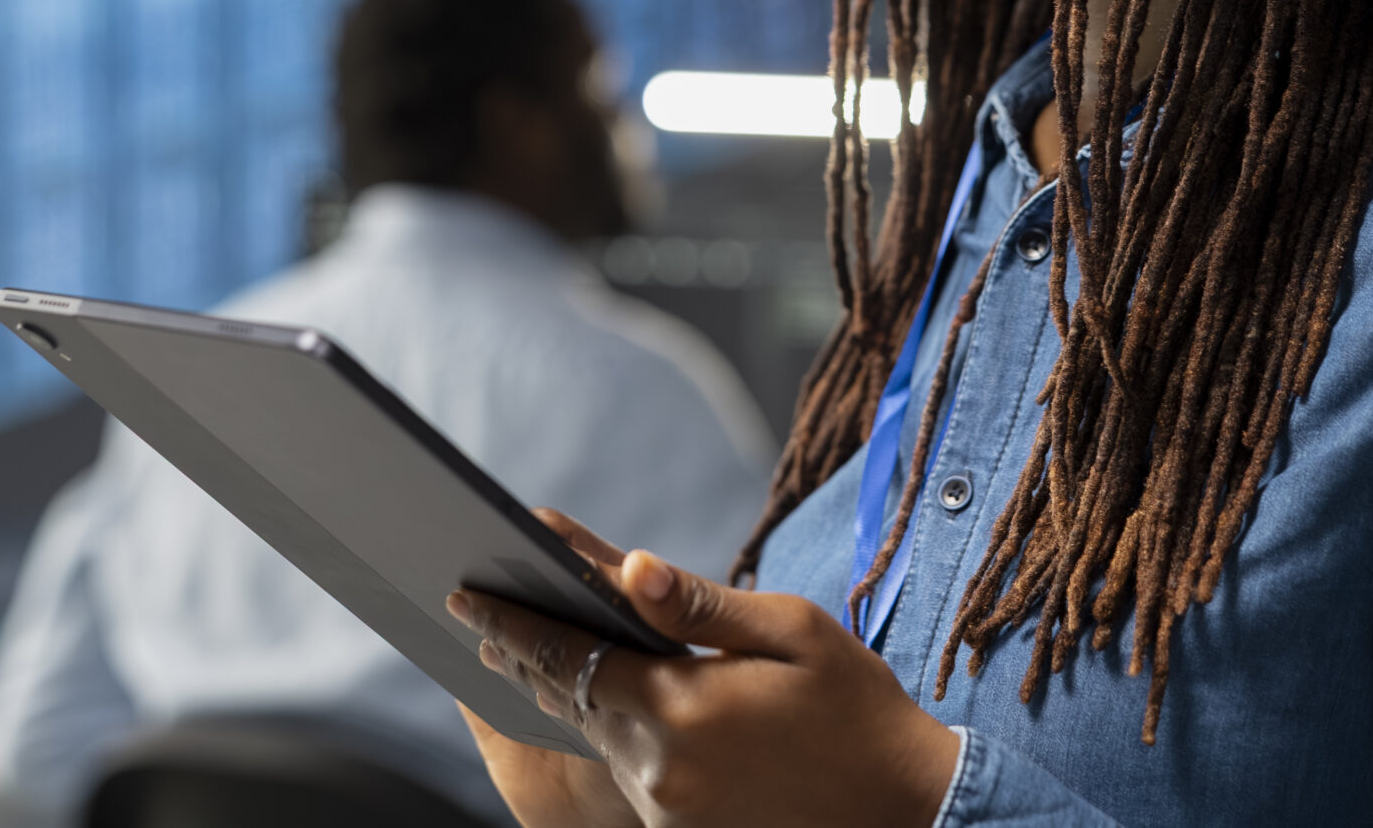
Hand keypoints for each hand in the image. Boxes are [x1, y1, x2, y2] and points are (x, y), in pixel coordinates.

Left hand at [449, 511, 961, 827]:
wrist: (906, 811)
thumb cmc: (855, 710)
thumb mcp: (790, 634)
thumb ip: (701, 605)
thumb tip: (627, 568)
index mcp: (679, 708)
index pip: (568, 656)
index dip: (511, 623)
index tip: (466, 594)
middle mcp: (658, 768)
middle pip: (567, 700)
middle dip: (526, 653)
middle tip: (484, 613)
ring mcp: (667, 811)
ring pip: (595, 737)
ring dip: (570, 693)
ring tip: (537, 647)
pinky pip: (630, 773)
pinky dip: (616, 732)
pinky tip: (617, 703)